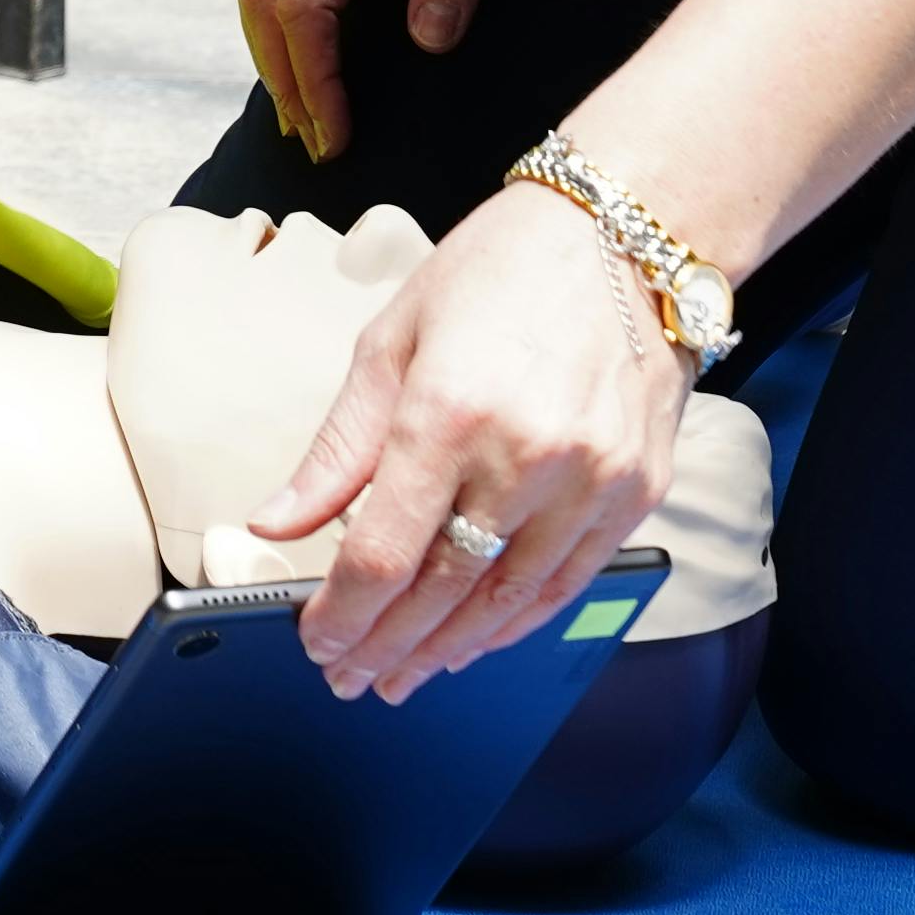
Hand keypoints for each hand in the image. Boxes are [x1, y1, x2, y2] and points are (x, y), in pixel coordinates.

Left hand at [253, 186, 682, 703]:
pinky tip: (478, 639)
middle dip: (388, 646)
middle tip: (354, 678)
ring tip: (408, 674)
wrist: (623, 235)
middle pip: (444, 590)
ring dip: (451, 650)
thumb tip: (277, 519)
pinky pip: (570, 584)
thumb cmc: (497, 273)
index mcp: (447, 412)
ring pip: (510, 602)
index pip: (383, 551)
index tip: (318, 642)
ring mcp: (592, 481)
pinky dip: (518, 622)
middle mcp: (526, 456)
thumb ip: (338, 446)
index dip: (344, 614)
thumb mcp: (391, 339)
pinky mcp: (637, 492)